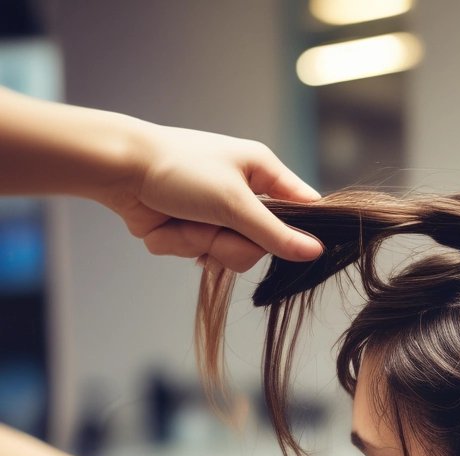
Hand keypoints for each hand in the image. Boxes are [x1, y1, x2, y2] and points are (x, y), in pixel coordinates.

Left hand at [105, 122, 323, 271]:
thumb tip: (315, 253)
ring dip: (201, 244)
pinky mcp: (194, 231)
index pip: (304, 209)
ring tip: (182, 219)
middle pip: (263, 245)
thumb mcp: (233, 202)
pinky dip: (180, 245)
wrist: (118, 169)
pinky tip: (167, 224)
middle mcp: (245, 195)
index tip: (297, 248)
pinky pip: (200, 257)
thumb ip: (275, 234)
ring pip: (230, 256)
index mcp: (263, 172)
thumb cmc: (178, 169)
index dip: (303, 231)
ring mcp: (219, 216)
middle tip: (213, 224)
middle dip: (231, 242)